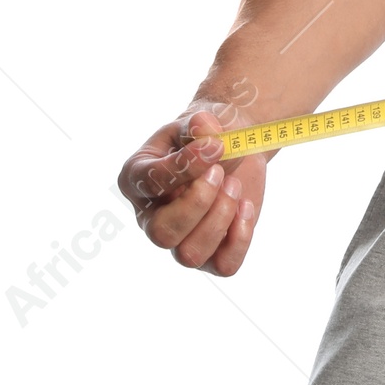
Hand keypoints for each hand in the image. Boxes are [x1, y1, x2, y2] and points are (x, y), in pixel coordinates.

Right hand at [118, 106, 265, 276]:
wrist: (231, 143)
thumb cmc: (206, 133)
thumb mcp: (200, 120)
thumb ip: (200, 125)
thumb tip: (208, 135)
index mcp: (138, 178)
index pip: (149, 183)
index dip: (185, 167)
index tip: (216, 145)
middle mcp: (152, 215)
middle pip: (161, 234)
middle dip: (198, 203)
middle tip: (220, 172)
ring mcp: (181, 237)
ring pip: (189, 255)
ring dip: (220, 217)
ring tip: (233, 184)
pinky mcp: (213, 250)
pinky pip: (223, 265)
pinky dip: (240, 239)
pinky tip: (246, 206)